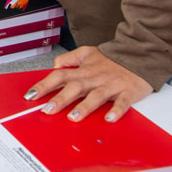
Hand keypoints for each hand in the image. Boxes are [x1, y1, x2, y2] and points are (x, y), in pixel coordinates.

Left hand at [24, 46, 152, 122]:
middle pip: (75, 87)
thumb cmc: (112, 59)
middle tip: (47, 110)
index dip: (44, 85)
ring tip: (73, 117)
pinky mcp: (127, 92)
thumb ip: (69, 59)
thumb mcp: (87, 52)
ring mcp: (111, 85)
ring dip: (85, 106)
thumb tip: (54, 66)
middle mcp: (94, 78)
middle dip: (60, 99)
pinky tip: (109, 118)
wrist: (141, 54)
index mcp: (83, 70)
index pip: (59, 75)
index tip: (30, 96)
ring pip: (96, 96)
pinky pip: (122, 102)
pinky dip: (116, 110)